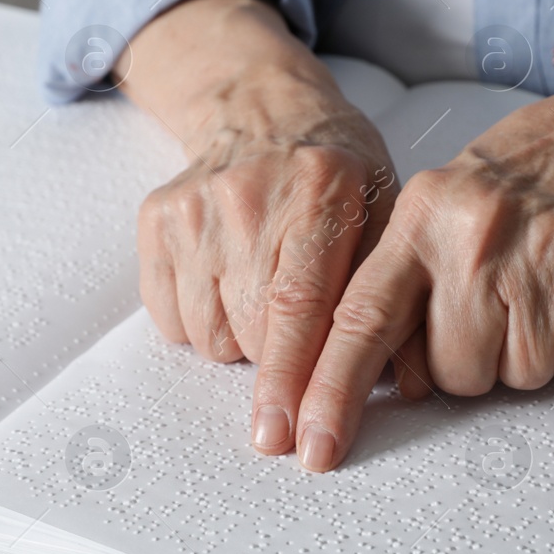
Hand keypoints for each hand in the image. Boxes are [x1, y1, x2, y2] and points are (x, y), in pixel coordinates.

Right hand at [120, 0, 398, 454]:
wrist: (262, 112)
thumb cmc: (339, 177)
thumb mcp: (388, 210)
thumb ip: (390, 292)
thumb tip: (397, 386)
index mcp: (322, 191)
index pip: (299, 306)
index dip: (295, 381)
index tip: (294, 441)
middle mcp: (250, 196)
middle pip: (252, 331)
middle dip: (281, 366)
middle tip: (301, 337)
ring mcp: (194, 207)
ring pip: (209, 336)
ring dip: (242, 343)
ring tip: (265, 294)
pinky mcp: (155, 220)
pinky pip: (171, 319)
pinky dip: (202, 323)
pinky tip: (228, 283)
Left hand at [290, 50, 553, 471]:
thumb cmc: (518, 183)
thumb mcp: (435, 210)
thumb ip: (395, 289)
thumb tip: (382, 383)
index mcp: (417, 220)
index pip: (358, 320)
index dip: (330, 390)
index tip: (312, 447)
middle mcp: (470, 234)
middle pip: (451, 374)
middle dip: (473, 361)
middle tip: (498, 304)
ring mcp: (538, 249)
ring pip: (517, 377)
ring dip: (530, 354)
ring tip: (541, 291)